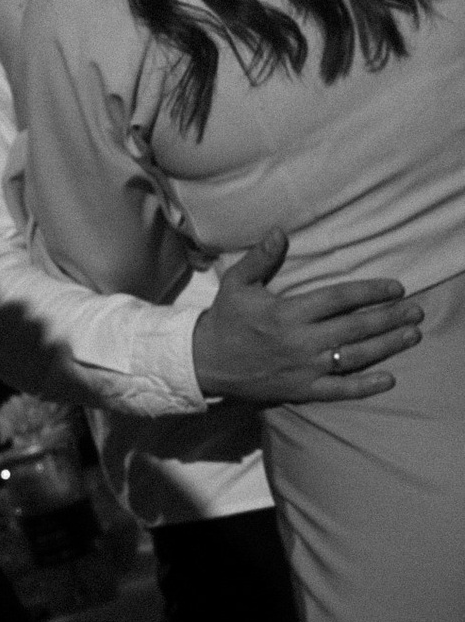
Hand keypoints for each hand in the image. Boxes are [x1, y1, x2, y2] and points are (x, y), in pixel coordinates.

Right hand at [191, 229, 423, 401]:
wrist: (205, 363)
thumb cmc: (225, 319)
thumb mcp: (237, 283)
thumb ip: (261, 258)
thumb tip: (280, 232)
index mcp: (288, 313)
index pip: (339, 299)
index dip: (370, 291)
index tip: (396, 287)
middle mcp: (301, 341)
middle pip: (355, 327)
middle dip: (389, 317)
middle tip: (416, 311)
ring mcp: (303, 367)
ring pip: (354, 356)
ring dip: (387, 345)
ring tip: (412, 335)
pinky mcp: (301, 389)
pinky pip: (338, 389)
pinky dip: (365, 386)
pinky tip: (390, 378)